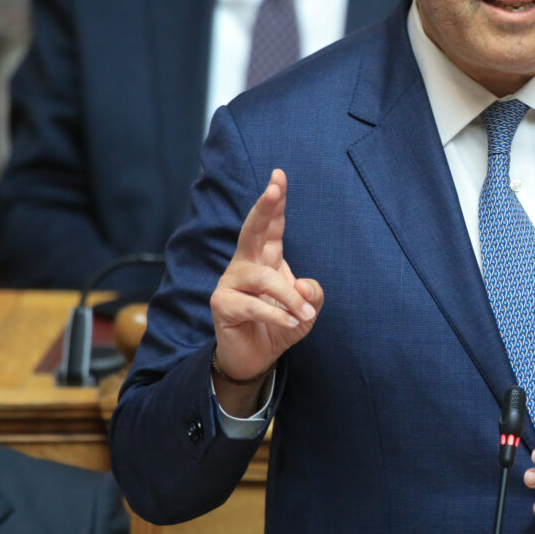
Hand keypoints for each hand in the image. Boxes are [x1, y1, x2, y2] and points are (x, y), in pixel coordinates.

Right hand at [209, 169, 321, 409]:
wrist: (255, 357)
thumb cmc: (281, 325)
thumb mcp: (308, 310)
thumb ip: (312, 295)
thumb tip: (303, 287)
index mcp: (266, 257)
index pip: (271, 226)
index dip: (274, 202)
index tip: (278, 176)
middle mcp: (246, 264)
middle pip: (252, 230)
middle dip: (264, 208)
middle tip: (273, 187)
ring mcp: (231, 283)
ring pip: (264, 278)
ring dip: (289, 297)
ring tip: (304, 314)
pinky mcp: (222, 305)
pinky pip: (255, 306)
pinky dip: (278, 315)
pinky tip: (292, 322)